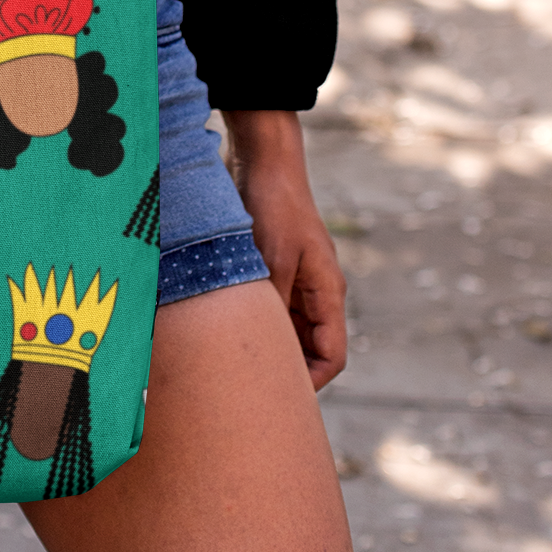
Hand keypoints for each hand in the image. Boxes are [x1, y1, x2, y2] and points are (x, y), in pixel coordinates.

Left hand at [223, 109, 348, 389]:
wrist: (262, 158)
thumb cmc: (274, 204)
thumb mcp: (274, 257)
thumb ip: (274, 303)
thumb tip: (265, 348)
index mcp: (327, 293)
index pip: (330, 356)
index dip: (309, 382)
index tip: (275, 393)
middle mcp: (313, 292)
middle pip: (307, 349)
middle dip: (283, 370)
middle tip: (245, 386)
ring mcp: (293, 281)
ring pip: (284, 331)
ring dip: (263, 345)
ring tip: (229, 362)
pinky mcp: (272, 270)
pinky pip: (266, 309)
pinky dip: (250, 322)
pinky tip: (221, 329)